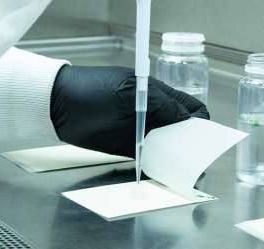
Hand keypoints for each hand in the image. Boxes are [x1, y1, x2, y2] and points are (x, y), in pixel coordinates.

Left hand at [50, 66, 208, 156]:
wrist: (58, 105)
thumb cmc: (92, 90)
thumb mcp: (128, 92)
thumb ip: (159, 103)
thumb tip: (187, 117)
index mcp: (158, 94)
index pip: (190, 107)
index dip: (201, 121)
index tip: (204, 138)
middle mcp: (154, 113)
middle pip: (183, 130)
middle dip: (192, 144)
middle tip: (196, 160)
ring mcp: (142, 130)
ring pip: (168, 146)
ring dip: (177, 157)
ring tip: (182, 170)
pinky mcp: (129, 147)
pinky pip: (150, 158)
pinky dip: (158, 166)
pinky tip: (163, 173)